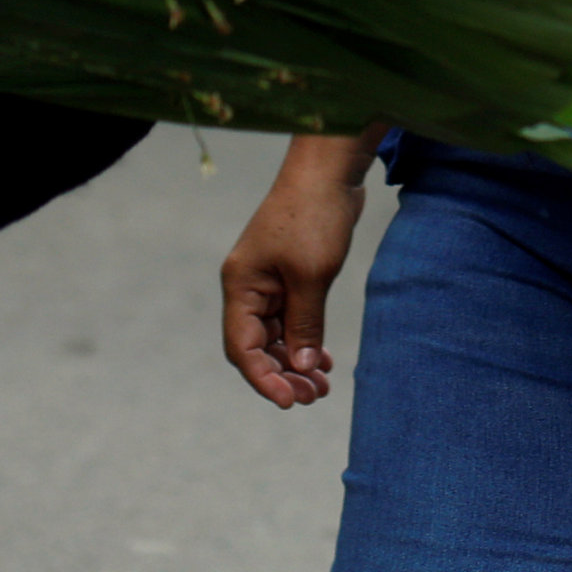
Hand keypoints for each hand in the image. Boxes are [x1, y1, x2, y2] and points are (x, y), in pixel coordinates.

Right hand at [220, 136, 371, 407]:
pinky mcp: (290, 273)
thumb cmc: (314, 215)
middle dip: (283, 375)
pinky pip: (291, 318)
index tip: (291, 402)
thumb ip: (304, 325)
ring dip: (296, 361)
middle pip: (257, 346)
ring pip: (276, 335)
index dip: (263, 379)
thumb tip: (299, 369)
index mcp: (241, 285)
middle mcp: (249, 286)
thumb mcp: (312, 275)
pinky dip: (304, 340)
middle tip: (315, 397)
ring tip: (323, 386)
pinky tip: (323, 359)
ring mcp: (269, 280)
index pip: (242, 348)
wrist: (330, 169)